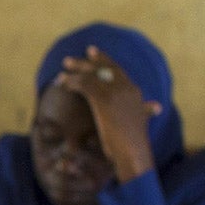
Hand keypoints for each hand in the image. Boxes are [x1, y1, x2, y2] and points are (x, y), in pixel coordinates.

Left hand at [56, 46, 162, 183]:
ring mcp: (115, 92)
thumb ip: (139, 114)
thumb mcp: (135, 125)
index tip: (91, 52)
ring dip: (75, 71)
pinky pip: (84, 84)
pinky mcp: (104, 98)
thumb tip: (143, 112)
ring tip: (61, 71)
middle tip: (68, 60)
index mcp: (134, 92)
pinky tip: (63, 84)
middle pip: (103, 68)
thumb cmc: (131, 146)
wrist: (133, 153)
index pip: (116, 70)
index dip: (103, 60)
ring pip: (92, 75)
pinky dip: (72, 82)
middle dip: (86, 62)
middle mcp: (126, 88)